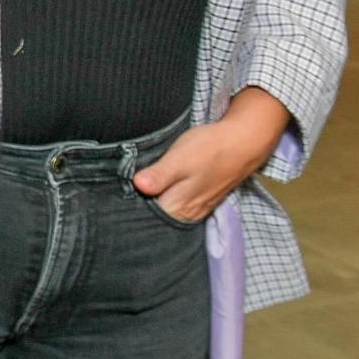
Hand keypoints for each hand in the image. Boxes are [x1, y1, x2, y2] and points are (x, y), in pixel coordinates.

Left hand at [132, 88, 291, 222]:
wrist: (242, 141)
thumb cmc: (210, 148)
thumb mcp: (179, 159)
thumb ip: (159, 176)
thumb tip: (138, 186)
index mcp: (179, 209)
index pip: (144, 217)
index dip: (129, 205)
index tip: (116, 192)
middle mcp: (187, 214)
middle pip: (153, 216)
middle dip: (138, 203)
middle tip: (122, 185)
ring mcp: (195, 208)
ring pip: (164, 209)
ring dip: (151, 199)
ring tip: (139, 183)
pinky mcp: (200, 198)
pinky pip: (175, 203)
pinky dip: (164, 196)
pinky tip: (157, 183)